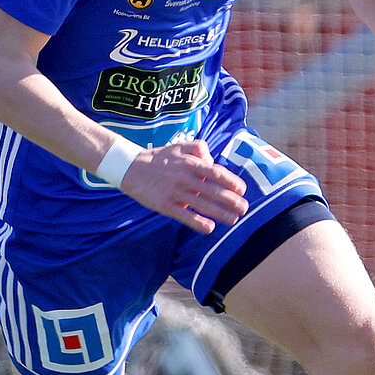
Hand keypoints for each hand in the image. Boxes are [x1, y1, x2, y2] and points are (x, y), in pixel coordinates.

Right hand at [119, 138, 248, 233]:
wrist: (130, 167)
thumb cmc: (159, 158)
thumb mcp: (179, 146)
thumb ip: (198, 148)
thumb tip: (212, 160)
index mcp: (189, 163)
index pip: (215, 172)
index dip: (231, 182)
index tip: (242, 190)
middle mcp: (184, 177)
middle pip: (213, 190)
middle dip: (231, 201)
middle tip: (244, 208)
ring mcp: (174, 192)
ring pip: (202, 204)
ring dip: (220, 213)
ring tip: (233, 219)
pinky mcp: (164, 205)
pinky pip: (184, 215)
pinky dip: (198, 222)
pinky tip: (210, 228)